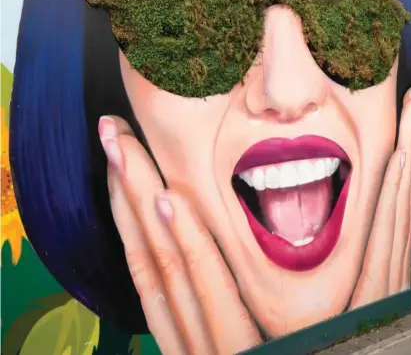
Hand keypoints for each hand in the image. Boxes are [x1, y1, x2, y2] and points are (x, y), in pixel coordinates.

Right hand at [98, 116, 260, 354]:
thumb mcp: (241, 341)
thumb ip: (225, 301)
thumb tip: (205, 240)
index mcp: (194, 339)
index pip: (151, 270)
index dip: (129, 216)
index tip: (121, 164)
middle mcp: (196, 345)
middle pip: (155, 261)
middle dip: (130, 197)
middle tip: (112, 135)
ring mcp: (220, 353)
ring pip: (172, 272)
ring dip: (148, 212)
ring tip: (130, 162)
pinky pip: (215, 295)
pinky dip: (190, 249)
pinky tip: (167, 204)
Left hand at [349, 86, 410, 308]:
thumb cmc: (331, 339)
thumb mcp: (346, 301)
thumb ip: (352, 271)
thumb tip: (349, 232)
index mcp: (381, 267)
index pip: (393, 202)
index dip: (399, 159)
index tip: (403, 119)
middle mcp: (390, 266)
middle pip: (402, 194)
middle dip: (410, 142)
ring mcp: (388, 275)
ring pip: (400, 204)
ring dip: (406, 156)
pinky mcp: (380, 289)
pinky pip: (388, 231)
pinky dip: (396, 195)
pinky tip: (399, 162)